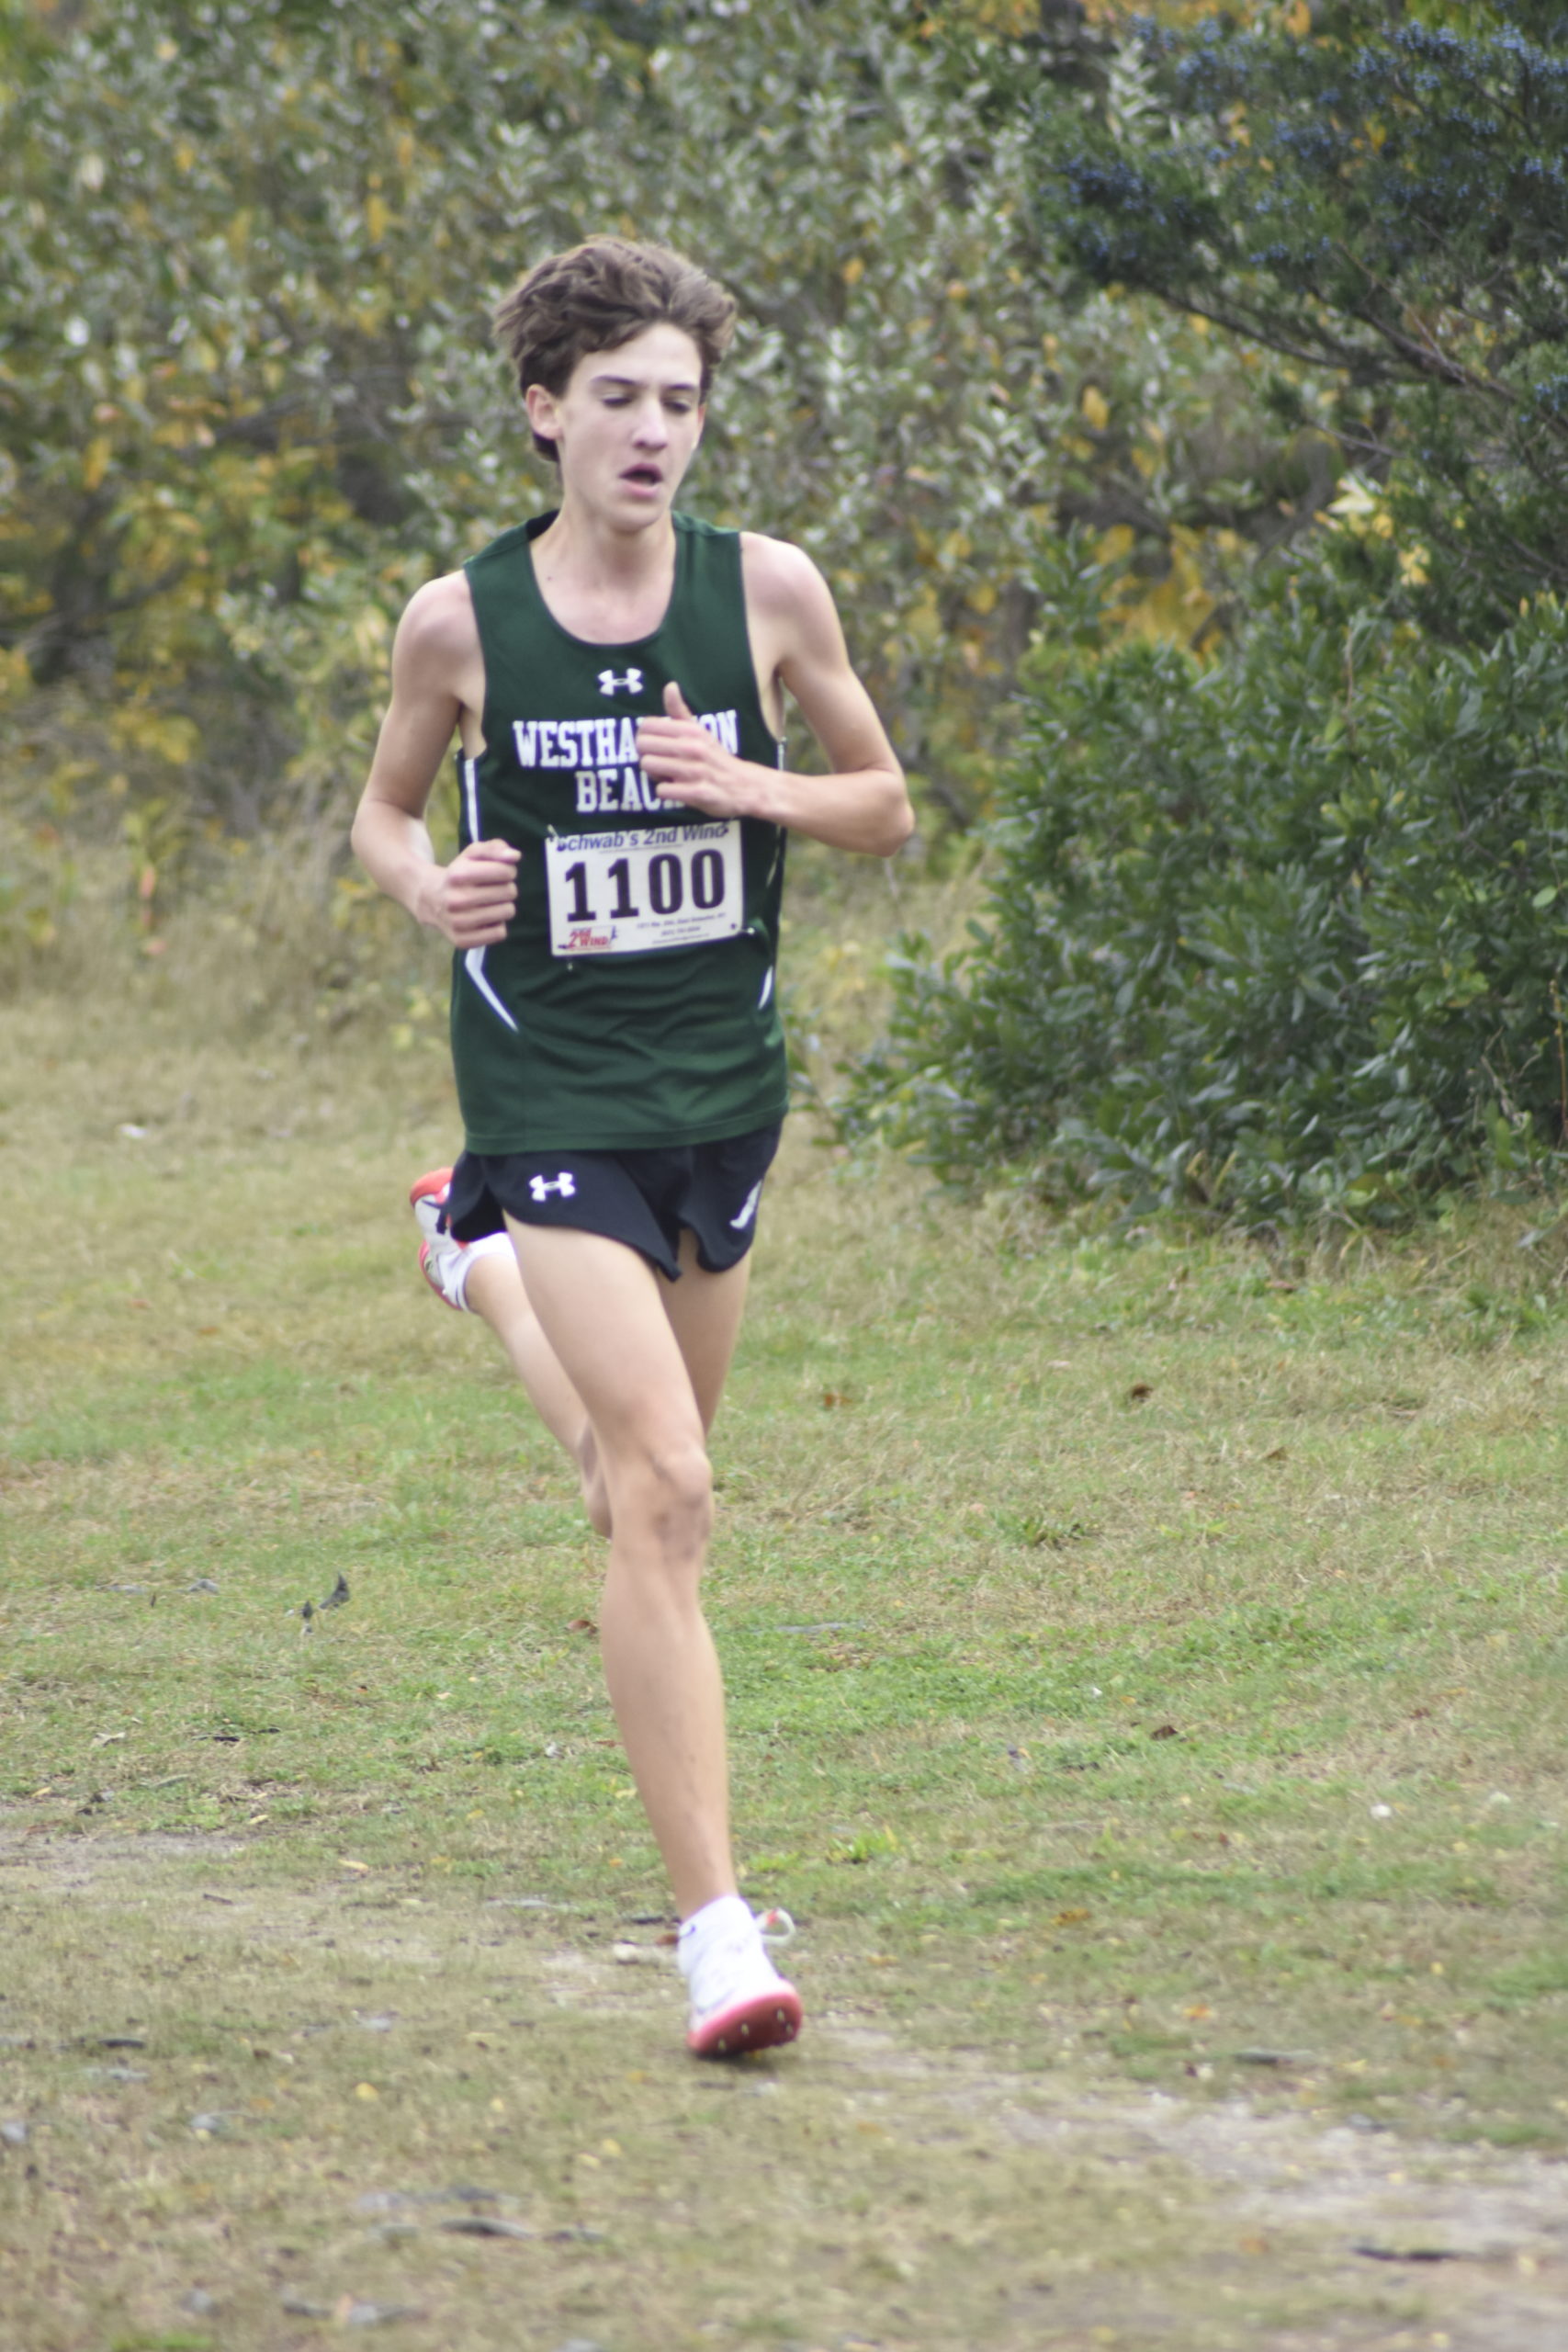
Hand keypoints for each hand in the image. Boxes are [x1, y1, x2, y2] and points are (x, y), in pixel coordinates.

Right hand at [418, 838, 518, 946]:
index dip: (508, 871)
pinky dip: (497, 925)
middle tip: (493, 889)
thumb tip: (515, 856)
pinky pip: (500, 933)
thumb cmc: (458, 874)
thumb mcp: (471, 854)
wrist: (429, 899)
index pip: (505, 871)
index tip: (500, 873)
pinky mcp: (462, 940)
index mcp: (457, 875)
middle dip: (506, 888)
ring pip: (507, 912)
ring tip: (489, 903)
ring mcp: (458, 922)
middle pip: (509, 892)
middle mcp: (455, 900)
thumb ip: (494, 848)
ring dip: (504, 906)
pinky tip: (485, 918)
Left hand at [637, 681, 761, 817]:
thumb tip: (670, 685)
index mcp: (691, 730)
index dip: (644, 737)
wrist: (745, 786)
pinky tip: (677, 790)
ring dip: (654, 774)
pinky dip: (665, 792)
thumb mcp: (700, 731)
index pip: (647, 725)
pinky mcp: (697, 793)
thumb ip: (680, 710)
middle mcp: (692, 747)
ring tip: (668, 776)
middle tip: (660, 763)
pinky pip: (661, 790)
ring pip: (649, 766)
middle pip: (643, 746)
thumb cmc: (715, 758)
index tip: (655, 745)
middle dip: (646, 756)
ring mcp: (695, 771)